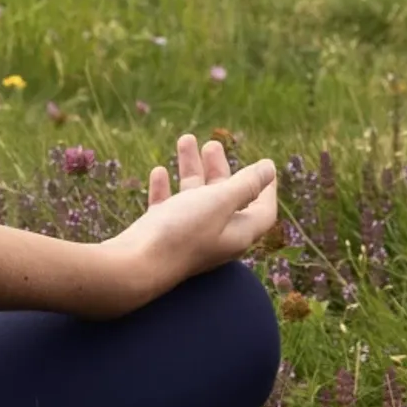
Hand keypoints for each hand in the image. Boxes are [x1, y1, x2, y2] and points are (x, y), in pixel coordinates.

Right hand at [94, 134, 278, 312]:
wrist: (135, 266)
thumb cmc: (183, 233)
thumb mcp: (219, 202)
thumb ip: (246, 184)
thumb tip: (270, 168)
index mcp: (237, 233)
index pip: (262, 211)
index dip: (265, 187)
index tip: (263, 166)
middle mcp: (215, 237)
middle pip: (225, 200)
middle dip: (220, 169)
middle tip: (212, 144)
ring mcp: (186, 237)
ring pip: (193, 198)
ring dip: (191, 169)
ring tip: (185, 139)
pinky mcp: (161, 236)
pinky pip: (166, 208)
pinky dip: (165, 189)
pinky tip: (159, 171)